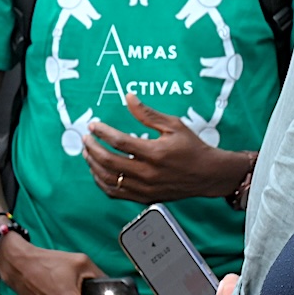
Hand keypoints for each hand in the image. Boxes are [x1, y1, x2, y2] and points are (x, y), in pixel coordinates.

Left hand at [83, 94, 252, 203]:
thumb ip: (147, 113)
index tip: (94, 125)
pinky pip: (115, 193)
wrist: (208, 174)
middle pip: (109, 162)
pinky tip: (97, 170)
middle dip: (92, 148)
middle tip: (86, 138)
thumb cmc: (192, 147)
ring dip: (93, 164)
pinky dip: (101, 182)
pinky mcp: (144, 197)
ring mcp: (145, 188)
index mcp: (155, 153)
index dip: (102, 132)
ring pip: (108, 179)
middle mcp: (148, 173)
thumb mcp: (173, 125)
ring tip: (87, 152)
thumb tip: (128, 97)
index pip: (120, 141)